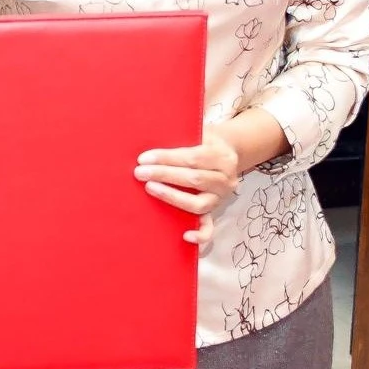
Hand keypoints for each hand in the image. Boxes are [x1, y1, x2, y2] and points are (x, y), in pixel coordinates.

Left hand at [136, 123, 245, 244]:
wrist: (229, 151)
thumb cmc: (205, 141)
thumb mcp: (200, 133)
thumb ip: (182, 137)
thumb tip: (150, 139)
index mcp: (222, 156)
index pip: (192, 158)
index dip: (167, 158)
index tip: (144, 158)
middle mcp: (225, 179)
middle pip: (194, 179)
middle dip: (164, 175)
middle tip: (140, 173)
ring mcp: (221, 198)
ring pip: (198, 203)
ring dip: (172, 197)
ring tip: (150, 188)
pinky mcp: (216, 211)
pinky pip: (210, 227)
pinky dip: (200, 235)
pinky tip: (185, 236)